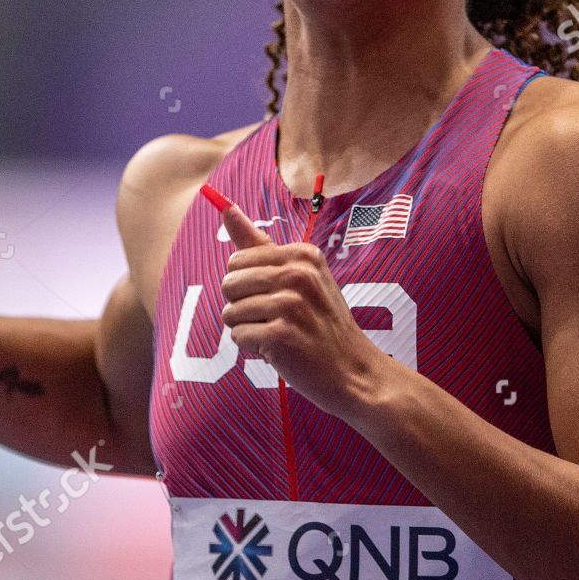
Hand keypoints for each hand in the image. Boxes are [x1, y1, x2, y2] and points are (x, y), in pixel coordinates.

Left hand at [215, 198, 385, 418]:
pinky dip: (253, 348)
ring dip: (248, 329)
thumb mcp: (302, 276)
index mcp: (302, 254)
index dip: (248, 286)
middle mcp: (298, 274)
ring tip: (279, 334)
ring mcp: (290, 305)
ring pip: (230, 313)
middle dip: (243, 306)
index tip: (277, 298)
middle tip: (276, 319)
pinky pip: (238, 336)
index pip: (237, 261)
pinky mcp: (281, 335)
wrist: (354, 370)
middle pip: (229, 284)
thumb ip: (258, 244)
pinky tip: (279, 350)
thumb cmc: (322, 322)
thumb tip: (225, 209)